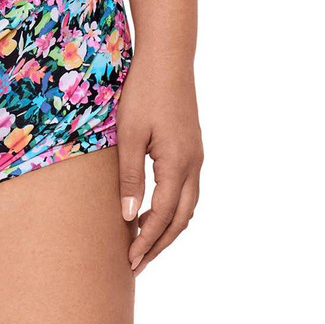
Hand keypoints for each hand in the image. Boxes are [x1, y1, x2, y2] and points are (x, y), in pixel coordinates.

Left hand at [116, 57, 202, 274]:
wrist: (167, 58)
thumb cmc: (143, 92)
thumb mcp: (129, 134)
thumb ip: (130, 176)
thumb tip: (129, 218)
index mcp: (178, 163)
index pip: (164, 216)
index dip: (147, 241)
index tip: (130, 261)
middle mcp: (193, 165)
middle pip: (180, 219)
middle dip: (159, 244)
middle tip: (136, 265)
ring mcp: (196, 157)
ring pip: (187, 206)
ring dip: (167, 229)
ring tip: (144, 245)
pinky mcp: (191, 148)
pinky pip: (186, 190)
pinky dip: (173, 209)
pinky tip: (154, 212)